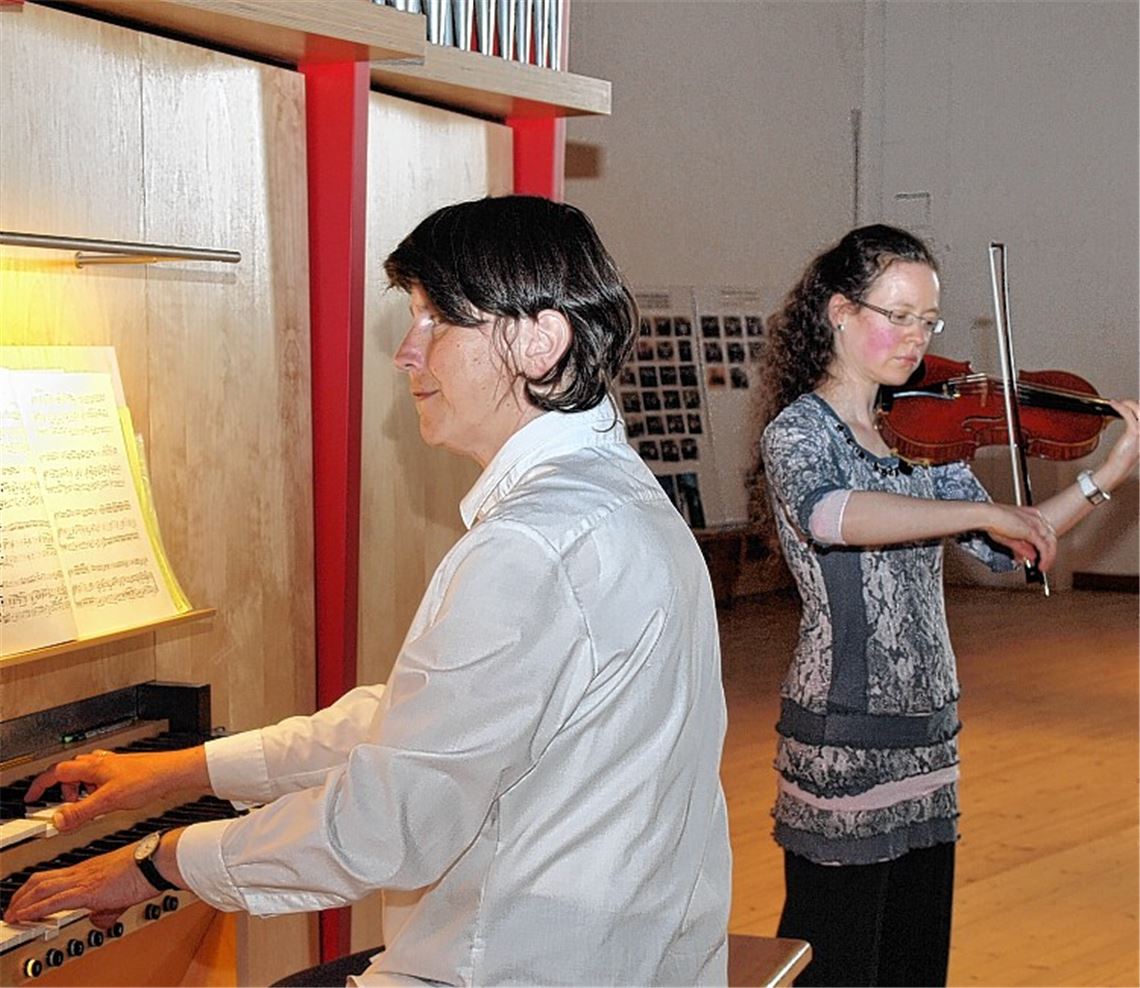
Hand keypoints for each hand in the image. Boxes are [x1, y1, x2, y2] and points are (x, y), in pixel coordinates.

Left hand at [3, 842, 155, 928]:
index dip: (34, 887)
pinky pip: (53, 901)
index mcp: (90, 869)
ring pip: (41, 888)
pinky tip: (25, 916)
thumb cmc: (147, 869)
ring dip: (21, 903)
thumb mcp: (123, 890)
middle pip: (41, 880)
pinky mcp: (88, 891)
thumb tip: (100, 919)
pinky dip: (34, 910)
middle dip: (21, 895)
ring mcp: (84, 879)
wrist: (157, 860)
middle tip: (11, 908)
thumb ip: (108, 906)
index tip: (25, 899)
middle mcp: (83, 871)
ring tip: (12, 916)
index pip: (54, 876)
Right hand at [24, 747, 206, 832]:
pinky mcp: (124, 770)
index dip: (40, 785)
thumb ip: (81, 812)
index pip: (55, 772)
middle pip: (69, 773)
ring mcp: (113, 765)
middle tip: (63, 807)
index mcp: (92, 767)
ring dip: (80, 791)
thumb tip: (58, 820)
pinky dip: (95, 790)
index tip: (31, 797)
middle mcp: (101, 762)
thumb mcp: (109, 801)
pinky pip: (100, 778)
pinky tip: (106, 801)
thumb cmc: (148, 779)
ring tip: (86, 807)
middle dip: (62, 791)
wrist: (173, 773)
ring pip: (85, 775)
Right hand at [984, 503, 1057, 570]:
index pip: (1044, 532)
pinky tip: (1041, 565)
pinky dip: (1045, 558)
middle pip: (1050, 538)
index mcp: (1031, 515)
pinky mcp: (1032, 532)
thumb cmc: (992, 521)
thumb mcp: (1009, 537)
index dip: (1043, 546)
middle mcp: (1036, 518)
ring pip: (1050, 543)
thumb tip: (1031, 556)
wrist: (986, 516)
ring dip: (1049, 558)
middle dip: (1049, 553)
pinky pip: (1044, 548)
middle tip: (1043, 563)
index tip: (1039, 556)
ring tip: (1043, 567)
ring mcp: (1035, 524)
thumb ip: (1022, 547)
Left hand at [1099, 399, 1139, 487]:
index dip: (1138, 408)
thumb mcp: (1134, 440)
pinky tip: (1114, 404)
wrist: (1118, 468)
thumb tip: (1133, 417)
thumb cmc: (1123, 456)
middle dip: (1135, 404)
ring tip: (1119, 403)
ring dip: (1128, 403)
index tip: (1132, 403)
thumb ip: (1136, 429)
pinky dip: (1120, 407)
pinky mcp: (1134, 433)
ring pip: (1139, 409)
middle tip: (1126, 402)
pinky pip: (1128, 414)